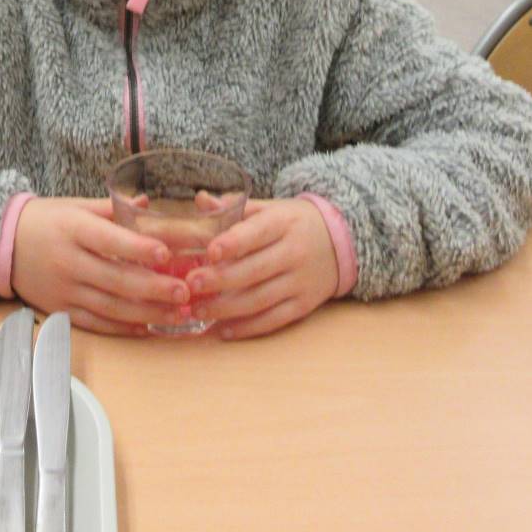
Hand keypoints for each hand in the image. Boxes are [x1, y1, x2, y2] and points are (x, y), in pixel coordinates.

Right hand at [10, 197, 188, 335]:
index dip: (137, 247)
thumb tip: (149, 203)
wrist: (2, 244)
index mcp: (72, 229)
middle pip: (114, 279)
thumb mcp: (75, 206)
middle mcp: (67, 261)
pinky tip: (146, 327)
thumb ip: (112, 208)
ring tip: (176, 313)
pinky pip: (95, 323)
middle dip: (152, 288)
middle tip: (184, 290)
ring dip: (146, 313)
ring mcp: (63, 289)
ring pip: (109, 306)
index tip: (165, 253)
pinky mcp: (59, 310)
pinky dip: (122, 327)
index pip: (108, 240)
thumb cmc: (44, 221)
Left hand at [182, 199, 338, 339]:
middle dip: (221, 280)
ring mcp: (301, 281)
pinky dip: (248, 328)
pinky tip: (223, 330)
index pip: (257, 232)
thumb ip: (235, 207)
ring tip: (198, 311)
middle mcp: (295, 252)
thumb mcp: (270, 208)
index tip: (210, 251)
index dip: (234, 243)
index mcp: (283, 222)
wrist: (340, 242)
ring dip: (227, 308)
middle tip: (191, 285)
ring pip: (261, 299)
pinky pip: (274, 320)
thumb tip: (201, 201)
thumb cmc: (292, 223)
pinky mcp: (304, 305)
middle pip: (255, 270)